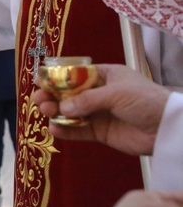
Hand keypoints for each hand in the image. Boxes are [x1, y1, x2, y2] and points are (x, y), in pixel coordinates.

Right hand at [32, 64, 169, 154]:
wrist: (167, 128)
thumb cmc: (145, 100)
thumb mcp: (116, 93)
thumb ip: (87, 100)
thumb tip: (62, 108)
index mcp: (105, 76)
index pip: (75, 74)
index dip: (57, 77)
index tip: (39, 80)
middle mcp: (99, 94)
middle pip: (69, 94)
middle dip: (53, 96)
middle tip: (39, 99)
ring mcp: (99, 113)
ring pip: (71, 112)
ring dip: (56, 112)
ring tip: (45, 112)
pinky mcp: (100, 132)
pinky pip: (79, 131)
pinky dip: (66, 131)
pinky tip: (54, 129)